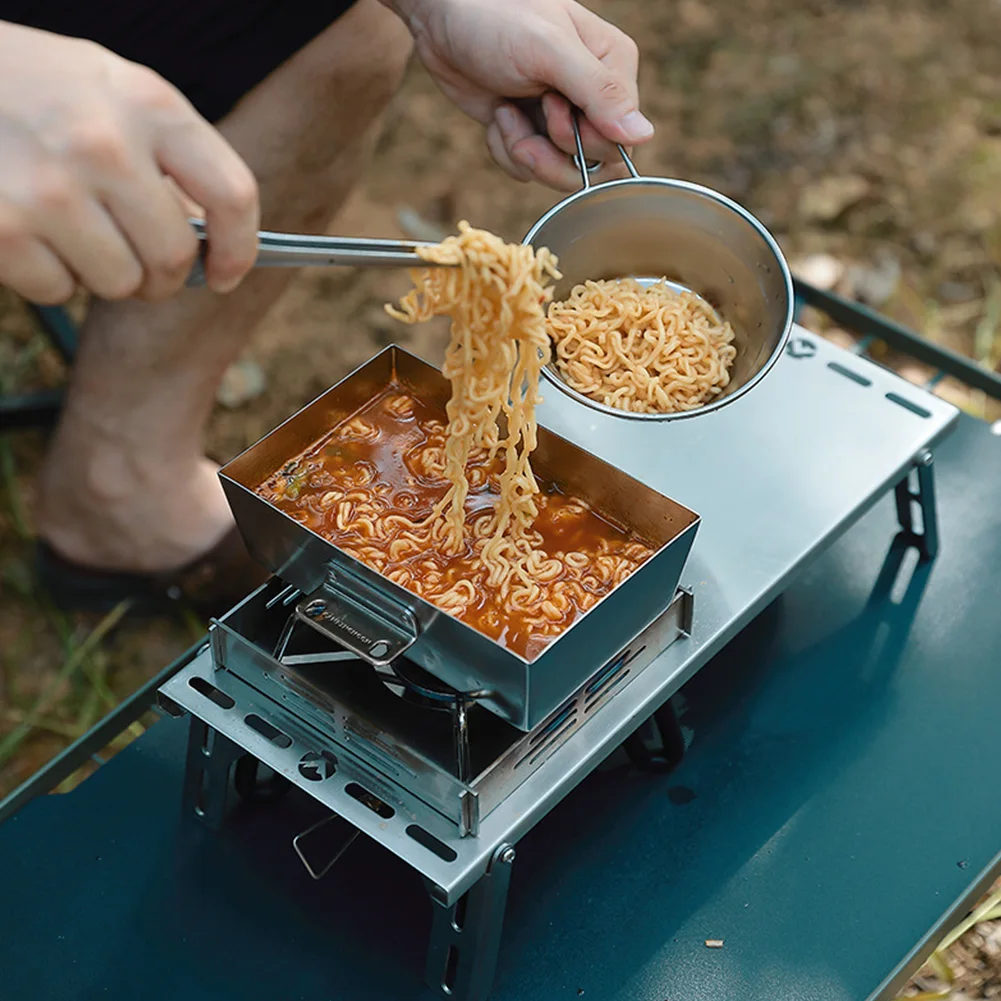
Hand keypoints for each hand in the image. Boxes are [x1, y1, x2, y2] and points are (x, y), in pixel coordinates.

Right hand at [0, 21, 258, 303]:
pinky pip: (59, 291)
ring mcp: (50, 190)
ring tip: (73, 231)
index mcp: (147, 104)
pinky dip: (50, 276)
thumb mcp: (111, 93)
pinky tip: (30, 231)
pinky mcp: (4, 230)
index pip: (231, 194)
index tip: (225, 274)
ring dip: (104, 274)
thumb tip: (212, 241)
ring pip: (120, 283)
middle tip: (138, 262)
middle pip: (174, 256)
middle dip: (161, 273)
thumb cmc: (34, 91)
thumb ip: (170, 157)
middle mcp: (103, 145)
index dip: (239, 249)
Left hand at [384, 0, 651, 190]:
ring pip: (560, 173)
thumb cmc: (496, 17)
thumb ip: (599, 92)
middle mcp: (593, 98)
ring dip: (524, 153)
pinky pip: (530, 170)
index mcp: (612, 69)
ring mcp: (560, 118)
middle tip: (520, 113)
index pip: (621, 141)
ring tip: (504, 116)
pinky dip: (506, 151)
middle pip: (593, 166)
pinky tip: (497, 118)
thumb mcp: (549, 50)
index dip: (584, 142)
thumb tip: (643, 135)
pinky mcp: (530, 131)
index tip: (550, 106)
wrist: (441, 16)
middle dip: (550, 153)